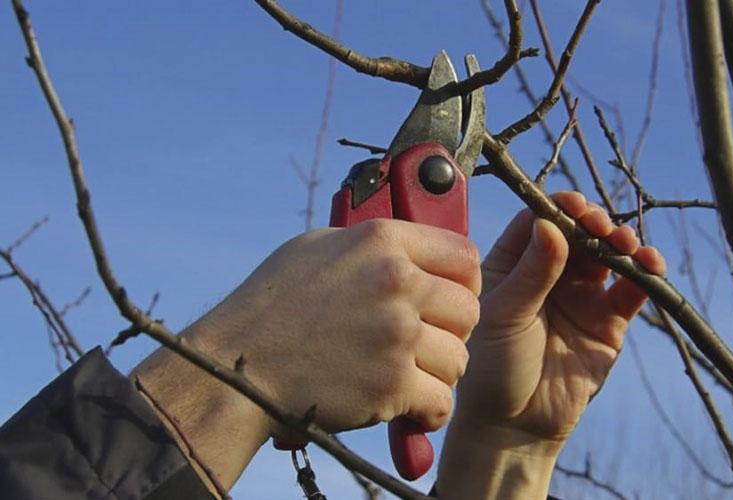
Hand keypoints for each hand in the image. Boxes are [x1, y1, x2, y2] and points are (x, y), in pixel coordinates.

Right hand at [132, 219, 479, 487]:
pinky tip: (407, 407)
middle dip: (451, 331)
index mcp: (380, 241)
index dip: (463, 282)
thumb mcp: (318, 248)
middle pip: (469, 310)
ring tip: (408, 375)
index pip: (464, 255)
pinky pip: (441, 402)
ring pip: (459, 359)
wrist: (235, 367)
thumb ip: (372, 246)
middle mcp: (395, 281)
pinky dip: (427, 412)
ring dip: (439, 374)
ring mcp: (396, 334)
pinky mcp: (391, 385)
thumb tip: (412, 250)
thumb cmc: (271, 306)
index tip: (449, 300)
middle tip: (425, 344)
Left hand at [437, 192, 664, 498]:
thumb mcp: (504, 315)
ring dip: (621, 242)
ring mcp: (580, 295)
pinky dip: (644, 273)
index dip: (558, 208)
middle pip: (578, 232)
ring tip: (624, 245)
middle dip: (593, 222)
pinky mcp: (608, 321)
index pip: (538, 221)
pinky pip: (630, 290)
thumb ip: (531, 273)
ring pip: (607, 255)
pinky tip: (649, 265)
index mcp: (512, 264)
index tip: (574, 207)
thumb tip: (551, 224)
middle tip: (599, 227)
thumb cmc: (493, 367)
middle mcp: (548, 273)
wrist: (513, 424)